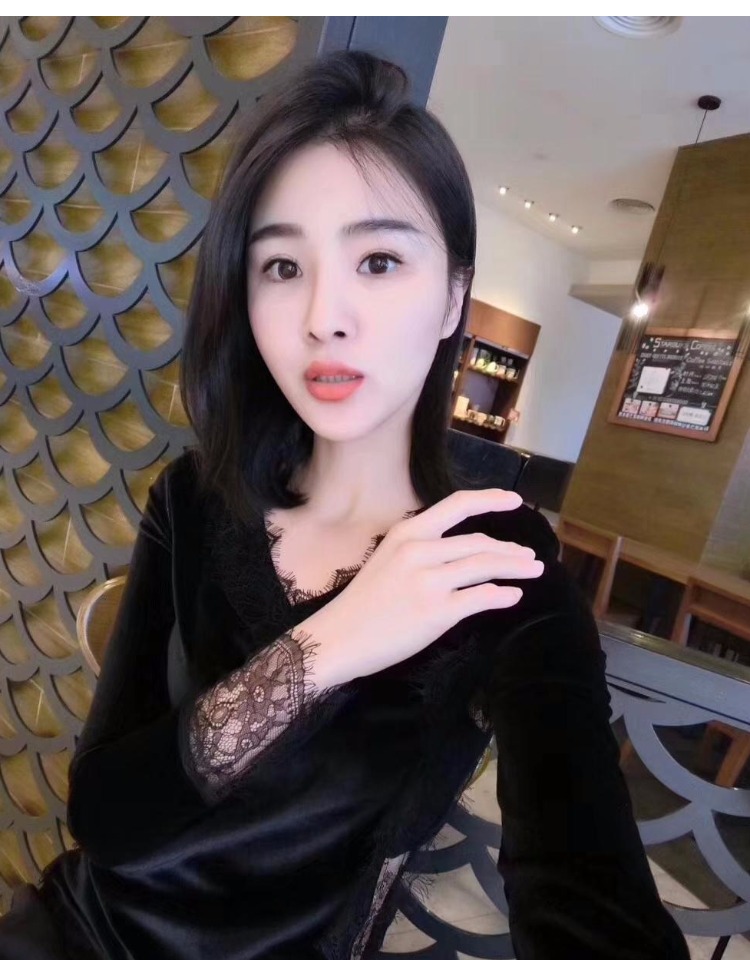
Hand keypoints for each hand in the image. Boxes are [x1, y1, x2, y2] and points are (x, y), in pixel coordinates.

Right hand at [299, 488, 543, 686]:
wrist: (338, 638)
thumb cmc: (363, 603)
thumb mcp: (388, 559)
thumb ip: (422, 550)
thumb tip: (463, 552)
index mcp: (407, 532)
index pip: (457, 505)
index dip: (490, 500)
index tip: (514, 500)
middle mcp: (419, 550)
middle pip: (479, 542)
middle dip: (511, 549)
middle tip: (529, 556)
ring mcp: (428, 580)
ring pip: (486, 566)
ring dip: (516, 568)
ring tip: (533, 571)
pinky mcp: (436, 611)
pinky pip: (481, 597)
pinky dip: (503, 595)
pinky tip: (513, 596)